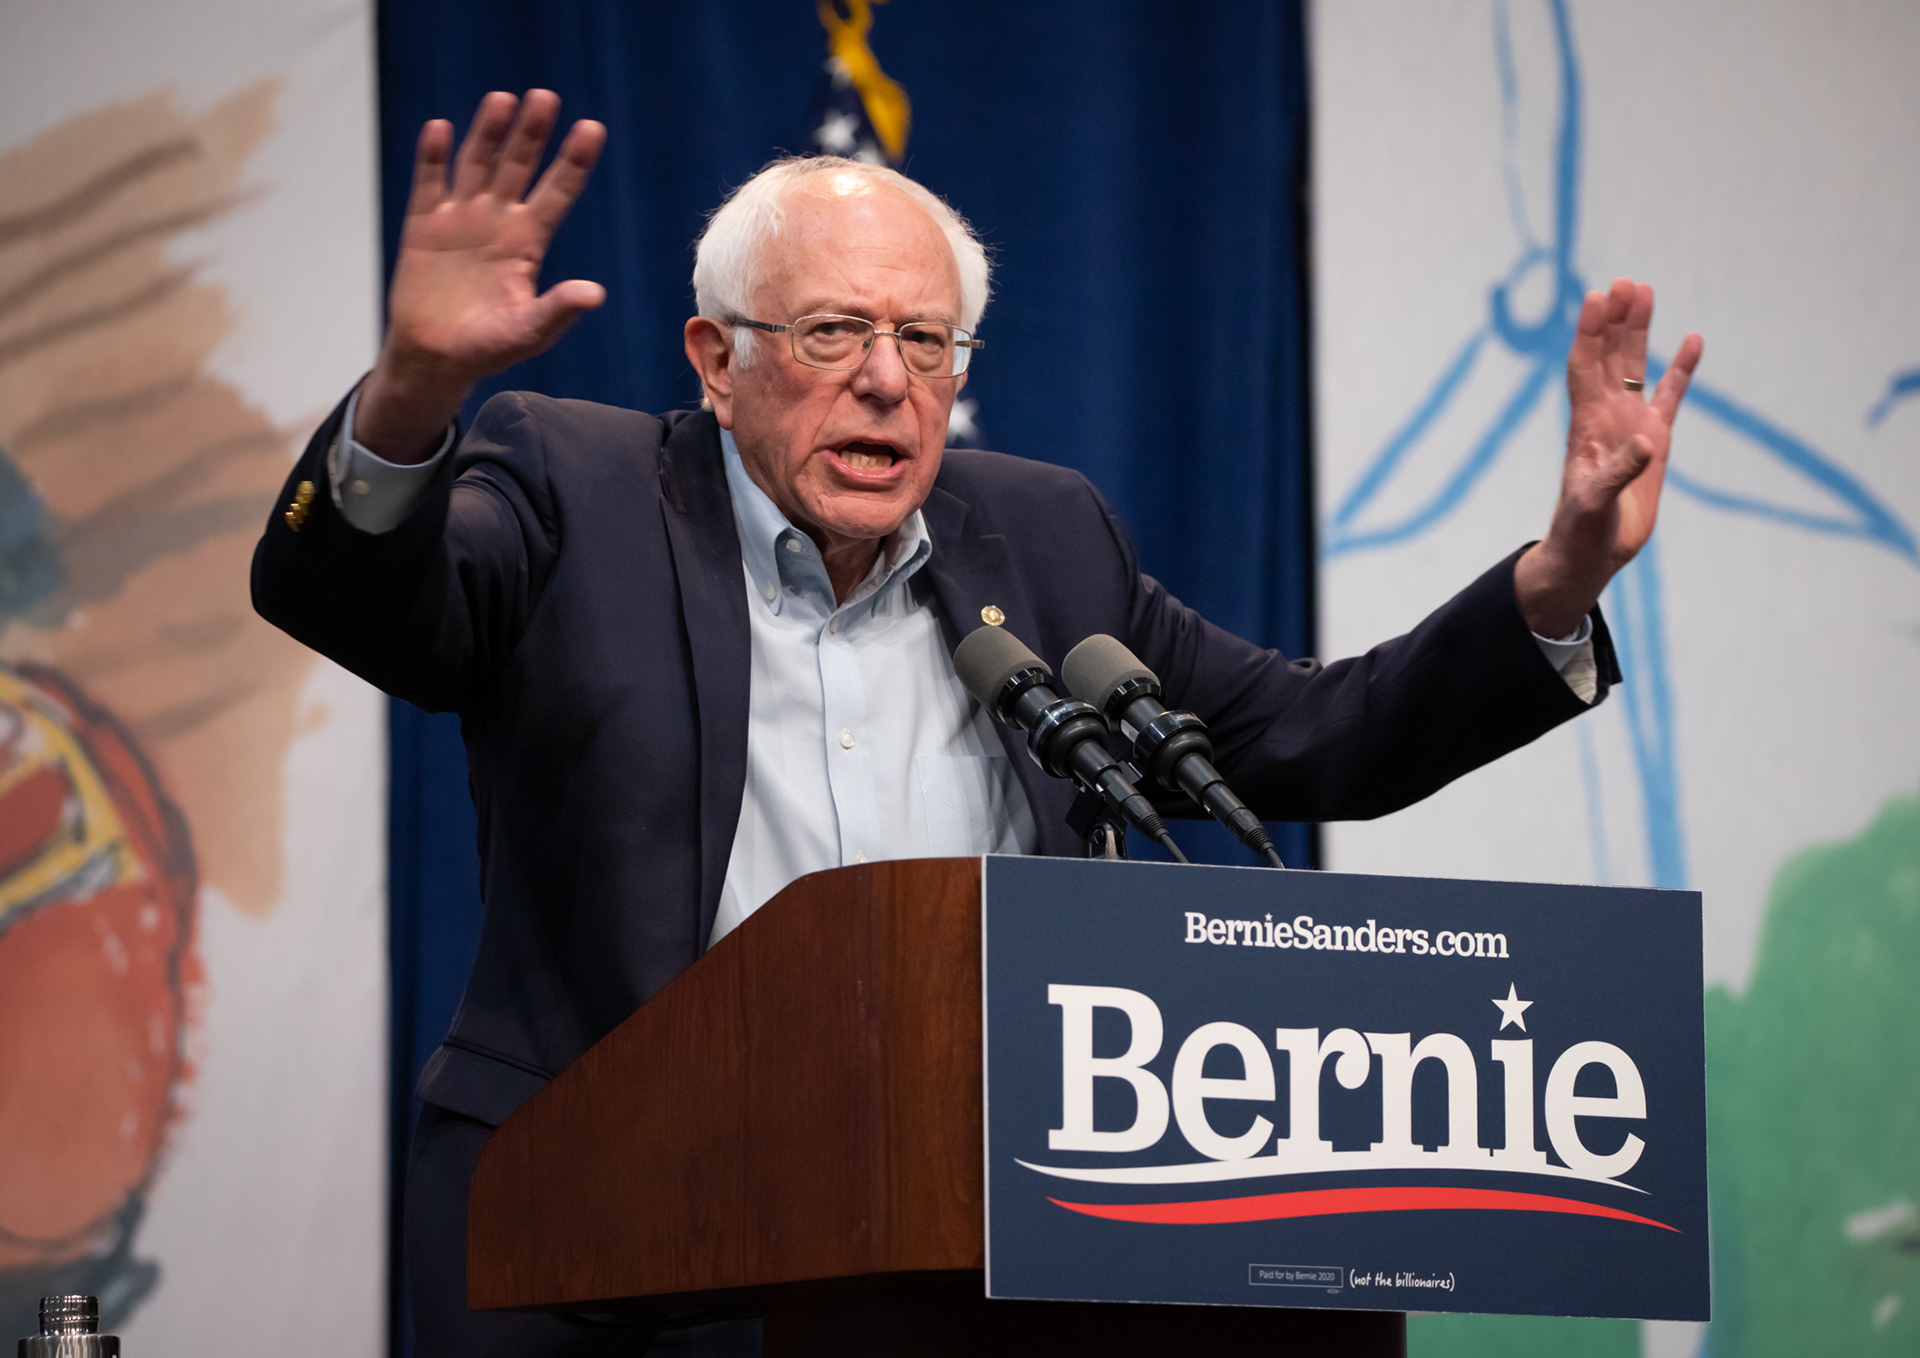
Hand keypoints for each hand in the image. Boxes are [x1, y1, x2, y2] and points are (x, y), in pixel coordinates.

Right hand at [355, 91, 606, 460]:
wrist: (436, 358)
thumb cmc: (489, 347)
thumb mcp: (529, 332)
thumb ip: (558, 310)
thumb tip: (595, 293)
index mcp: (528, 243)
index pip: (557, 192)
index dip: (574, 161)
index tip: (593, 128)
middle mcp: (497, 222)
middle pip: (518, 167)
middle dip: (532, 134)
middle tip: (546, 97)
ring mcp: (460, 220)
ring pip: (476, 165)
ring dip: (488, 133)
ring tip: (503, 100)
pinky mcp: (423, 226)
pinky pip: (429, 185)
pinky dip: (434, 158)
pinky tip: (440, 130)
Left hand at [1514, 278, 1703, 637]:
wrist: (1592, 554)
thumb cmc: (1582, 531)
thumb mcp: (1595, 504)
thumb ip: (1619, 472)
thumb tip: (1647, 443)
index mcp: (1586, 425)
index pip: (1585, 367)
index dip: (1590, 333)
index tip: (1597, 297)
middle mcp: (1605, 416)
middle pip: (1609, 356)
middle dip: (1615, 320)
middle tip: (1626, 282)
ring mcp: (1629, 424)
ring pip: (1634, 366)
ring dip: (1638, 331)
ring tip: (1646, 291)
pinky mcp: (1654, 439)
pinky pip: (1670, 395)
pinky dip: (1681, 369)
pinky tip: (1693, 339)